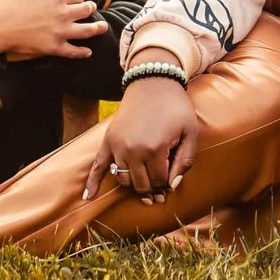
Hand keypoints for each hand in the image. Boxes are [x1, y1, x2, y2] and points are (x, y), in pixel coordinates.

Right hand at [0, 0, 108, 61]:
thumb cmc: (9, 1)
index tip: (79, 0)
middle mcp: (64, 14)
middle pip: (86, 11)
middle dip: (91, 9)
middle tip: (93, 9)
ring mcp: (61, 31)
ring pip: (87, 31)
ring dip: (97, 28)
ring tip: (103, 27)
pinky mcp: (54, 47)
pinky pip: (74, 51)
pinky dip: (83, 52)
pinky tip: (88, 52)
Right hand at [86, 72, 196, 203]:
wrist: (153, 82)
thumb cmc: (175, 108)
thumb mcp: (190, 133)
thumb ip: (185, 162)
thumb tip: (171, 186)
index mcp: (155, 149)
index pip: (159, 181)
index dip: (167, 183)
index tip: (171, 178)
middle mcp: (133, 150)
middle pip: (141, 185)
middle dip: (152, 189)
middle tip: (160, 190)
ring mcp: (117, 146)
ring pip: (123, 180)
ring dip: (134, 185)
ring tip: (145, 188)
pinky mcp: (108, 140)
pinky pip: (97, 166)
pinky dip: (92, 182)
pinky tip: (88, 197)